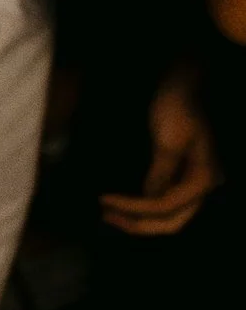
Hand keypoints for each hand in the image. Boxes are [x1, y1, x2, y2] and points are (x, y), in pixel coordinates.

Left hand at [99, 68, 220, 238]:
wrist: (184, 85)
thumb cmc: (178, 109)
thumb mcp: (168, 142)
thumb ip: (160, 174)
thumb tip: (148, 198)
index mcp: (203, 179)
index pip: (166, 206)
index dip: (134, 208)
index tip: (105, 201)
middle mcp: (202, 185)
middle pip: (172, 220)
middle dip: (139, 224)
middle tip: (107, 217)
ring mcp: (193, 181)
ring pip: (169, 214)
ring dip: (140, 219)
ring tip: (110, 214)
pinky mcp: (182, 175)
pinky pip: (165, 200)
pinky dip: (145, 206)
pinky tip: (126, 203)